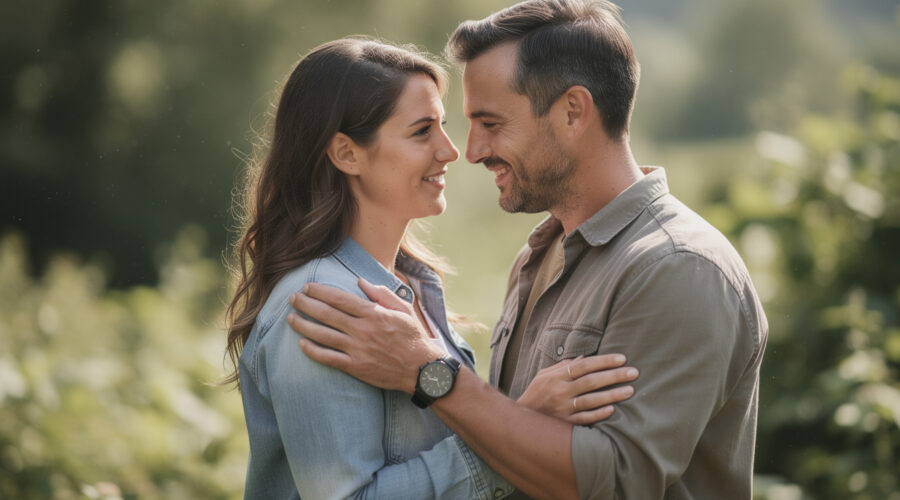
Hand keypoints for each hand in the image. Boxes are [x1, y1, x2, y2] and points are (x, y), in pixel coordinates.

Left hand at [287, 278, 443, 393]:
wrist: (421, 369)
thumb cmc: (413, 337)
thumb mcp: (402, 309)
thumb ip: (381, 294)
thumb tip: (360, 282)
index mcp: (373, 313)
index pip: (339, 298)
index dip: (320, 291)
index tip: (307, 287)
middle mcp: (362, 330)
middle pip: (326, 313)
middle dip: (305, 304)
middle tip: (293, 298)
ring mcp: (357, 349)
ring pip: (322, 335)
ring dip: (303, 325)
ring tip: (290, 318)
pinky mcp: (356, 367)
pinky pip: (328, 358)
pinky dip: (313, 351)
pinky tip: (301, 344)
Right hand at [517, 354, 637, 425]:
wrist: (521, 420)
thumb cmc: (536, 394)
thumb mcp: (544, 376)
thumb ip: (563, 366)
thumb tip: (584, 358)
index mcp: (556, 377)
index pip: (584, 365)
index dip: (603, 361)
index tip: (621, 358)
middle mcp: (560, 391)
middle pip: (591, 381)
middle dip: (614, 376)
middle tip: (634, 372)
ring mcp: (563, 409)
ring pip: (591, 400)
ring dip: (612, 395)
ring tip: (630, 390)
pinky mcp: (565, 424)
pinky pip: (584, 419)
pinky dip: (598, 414)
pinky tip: (612, 409)